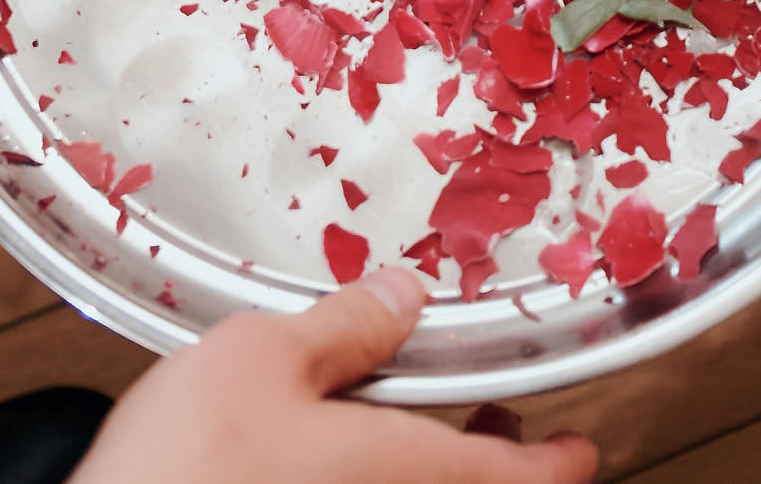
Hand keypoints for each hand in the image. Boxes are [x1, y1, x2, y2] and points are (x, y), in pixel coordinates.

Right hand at [70, 270, 596, 483]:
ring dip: (421, 468)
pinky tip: (318, 457)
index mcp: (414, 474)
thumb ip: (344, 326)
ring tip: (400, 428)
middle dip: (490, 461)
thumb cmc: (182, 478)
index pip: (528, 478)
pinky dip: (365, 479)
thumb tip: (397, 295)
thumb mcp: (260, 359)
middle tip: (494, 425)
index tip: (579, 445)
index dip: (562, 459)